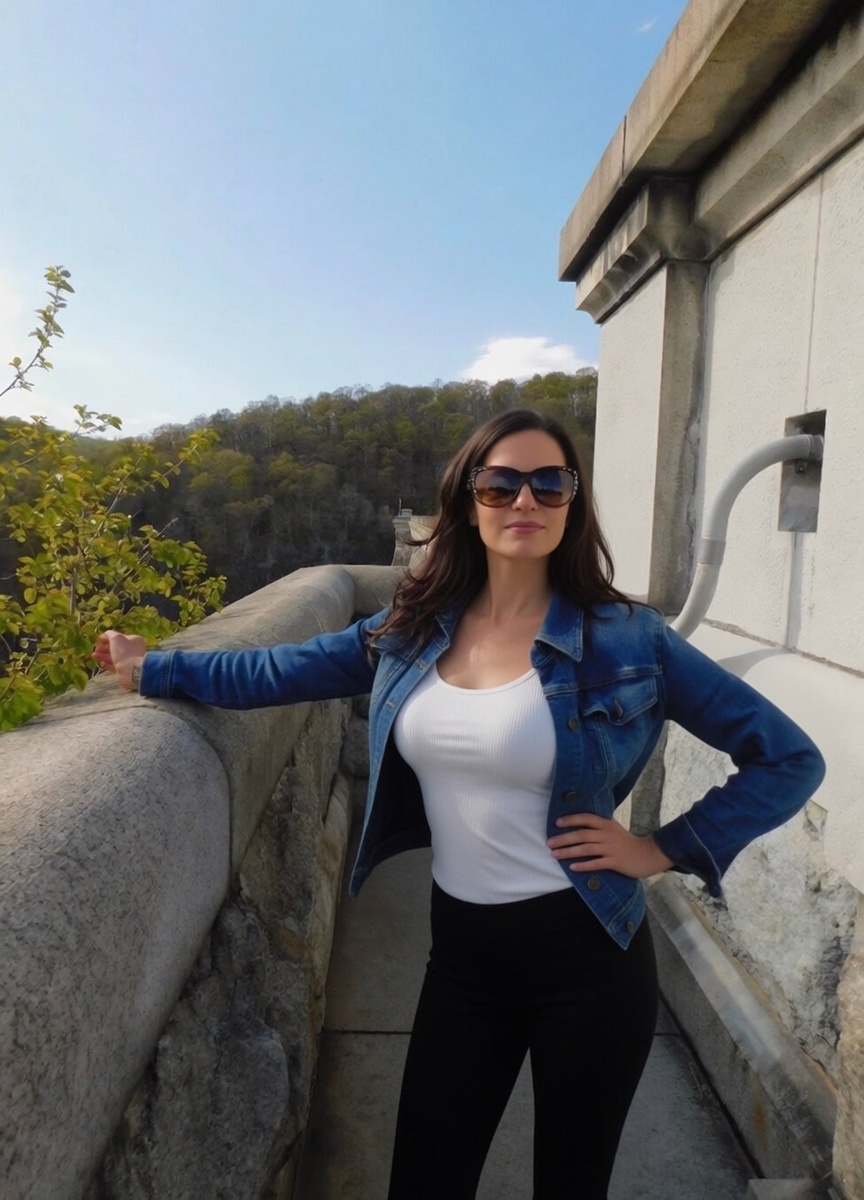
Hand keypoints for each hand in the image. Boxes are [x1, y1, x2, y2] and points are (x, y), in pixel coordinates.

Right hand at [93, 630, 146, 691]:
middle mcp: (133, 650)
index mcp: (134, 640)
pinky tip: (101, 663)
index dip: (107, 638)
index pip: (119, 637)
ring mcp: (130, 661)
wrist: (131, 671)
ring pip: (114, 657)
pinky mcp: (125, 670)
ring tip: (93, 656)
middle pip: (116, 647)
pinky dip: (108, 664)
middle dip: (104, 648)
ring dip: (103, 656)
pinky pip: (115, 665)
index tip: (98, 641)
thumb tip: (104, 635)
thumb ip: (109, 634)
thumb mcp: (116, 638)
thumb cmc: (124, 652)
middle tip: (95, 650)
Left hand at [547, 813, 673, 878]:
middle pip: (582, 835)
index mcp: (606, 824)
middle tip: (549, 843)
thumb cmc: (627, 842)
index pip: (586, 818)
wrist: (648, 854)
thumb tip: (579, 822)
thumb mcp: (614, 828)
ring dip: (568, 852)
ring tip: (555, 855)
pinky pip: (596, 863)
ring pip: (586, 849)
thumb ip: (599, 825)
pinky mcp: (615, 862)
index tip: (557, 823)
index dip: (571, 819)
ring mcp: (611, 848)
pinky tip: (572, 868)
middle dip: (564, 839)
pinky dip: (583, 865)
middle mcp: (607, 834)